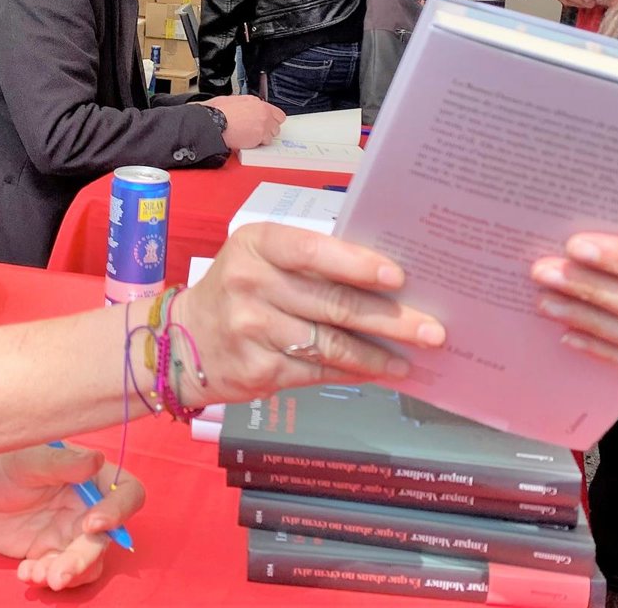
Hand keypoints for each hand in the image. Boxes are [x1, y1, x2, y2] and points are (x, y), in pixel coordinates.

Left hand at [0, 443, 144, 591]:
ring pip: (87, 562)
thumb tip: (96, 460)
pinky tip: (24, 572)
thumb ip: (63, 463)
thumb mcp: (28, 458)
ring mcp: (67, 532)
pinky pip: (59, 572)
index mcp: (90, 476)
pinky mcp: (47, 552)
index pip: (126, 492)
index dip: (119, 511)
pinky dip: (46, 577)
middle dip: (84, 558)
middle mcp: (86, 506)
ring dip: (68, 574)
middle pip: (106, 538)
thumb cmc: (1, 459)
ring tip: (39, 575)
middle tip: (59, 572)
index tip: (92, 524)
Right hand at [174, 224, 446, 402]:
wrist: (184, 340)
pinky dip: (351, 372)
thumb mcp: (261, 258)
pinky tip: (375, 371)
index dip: (356, 264)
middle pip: (331, 304)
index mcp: (256, 244)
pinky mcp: (257, 370)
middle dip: (389, 319)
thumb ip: (310, 261)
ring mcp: (251, 330)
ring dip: (377, 355)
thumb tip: (385, 280)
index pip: (311, 251)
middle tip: (432, 329)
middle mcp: (249, 284)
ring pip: (330, 345)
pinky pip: (317, 371)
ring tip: (412, 359)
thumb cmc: (239, 289)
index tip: (398, 277)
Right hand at [201, 95, 284, 149]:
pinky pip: (264, 143)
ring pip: (272, 135)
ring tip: (251, 136)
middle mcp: (263, 112)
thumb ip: (244, 104)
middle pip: (277, 124)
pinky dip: (258, 144)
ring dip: (264, 136)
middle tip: (258, 130)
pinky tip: (247, 141)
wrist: (213, 123)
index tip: (266, 122)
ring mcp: (263, 125)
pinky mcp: (259, 137)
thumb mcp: (232, 100)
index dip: (271, 119)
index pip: (277, 112)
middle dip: (268, 128)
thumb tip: (245, 107)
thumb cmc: (217, 112)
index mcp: (256, 102)